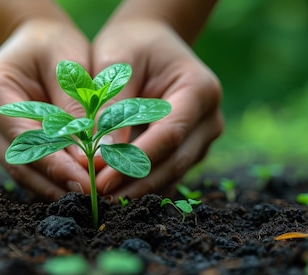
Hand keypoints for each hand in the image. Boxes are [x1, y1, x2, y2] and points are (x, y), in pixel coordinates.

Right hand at [0, 19, 93, 199]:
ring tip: (87, 200)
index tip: (86, 184)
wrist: (35, 41)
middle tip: (92, 200)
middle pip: (18, 163)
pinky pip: (25, 169)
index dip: (56, 165)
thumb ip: (76, 109)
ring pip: (21, 172)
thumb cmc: (54, 46)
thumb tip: (91, 158)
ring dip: (53, 188)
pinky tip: (75, 190)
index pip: (25, 138)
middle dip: (56, 184)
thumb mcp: (68, 66)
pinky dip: (49, 181)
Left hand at [92, 18, 223, 198]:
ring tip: (101, 200)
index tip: (101, 179)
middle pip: (174, 161)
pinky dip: (142, 185)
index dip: (135, 161)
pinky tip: (114, 193)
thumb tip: (100, 157)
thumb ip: (112, 107)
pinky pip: (167, 173)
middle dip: (135, 183)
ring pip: (171, 173)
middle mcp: (209, 118)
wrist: (150, 42)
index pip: (169, 134)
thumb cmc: (130, 45)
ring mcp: (203, 138)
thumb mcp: (116, 63)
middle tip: (97, 198)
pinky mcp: (189, 150)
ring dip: (137, 189)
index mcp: (199, 89)